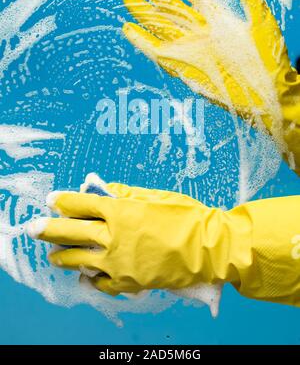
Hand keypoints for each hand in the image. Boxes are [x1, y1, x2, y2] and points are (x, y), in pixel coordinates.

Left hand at [27, 184, 227, 295]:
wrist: (207, 248)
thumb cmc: (184, 217)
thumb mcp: (154, 197)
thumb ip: (124, 194)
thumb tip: (102, 190)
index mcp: (119, 211)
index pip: (81, 204)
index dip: (63, 200)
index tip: (52, 199)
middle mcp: (113, 237)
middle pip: (71, 232)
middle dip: (49, 229)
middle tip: (34, 228)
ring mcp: (118, 263)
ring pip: (78, 260)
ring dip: (63, 256)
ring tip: (56, 255)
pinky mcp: (127, 282)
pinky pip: (99, 282)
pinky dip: (91, 277)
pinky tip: (87, 274)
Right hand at [123, 0, 299, 173]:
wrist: (267, 91)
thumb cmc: (269, 58)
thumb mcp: (262, 24)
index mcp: (219, 19)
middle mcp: (201, 32)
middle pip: (172, 8)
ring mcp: (191, 49)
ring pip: (162, 27)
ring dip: (145, 14)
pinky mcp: (183, 67)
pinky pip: (158, 52)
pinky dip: (143, 42)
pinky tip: (129, 29)